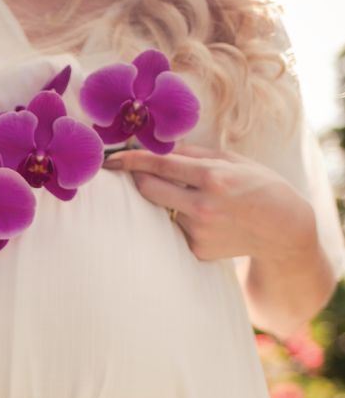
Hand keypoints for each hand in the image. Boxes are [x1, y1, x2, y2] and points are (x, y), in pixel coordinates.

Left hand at [103, 143, 317, 263]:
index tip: (113, 158)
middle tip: (132, 171)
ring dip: (170, 200)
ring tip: (199, 198)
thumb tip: (162, 147)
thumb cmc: (262, 187)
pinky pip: (178, 228)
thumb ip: (195, 155)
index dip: (132, 160)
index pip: (161, 166)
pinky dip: (184, 219)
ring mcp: (199, 232)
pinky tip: (211, 219)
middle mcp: (203, 207)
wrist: (285, 231)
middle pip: (149, 190)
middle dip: (136, 178)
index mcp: (213, 178)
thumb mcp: (234, 161)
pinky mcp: (198, 250)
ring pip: (165, 209)